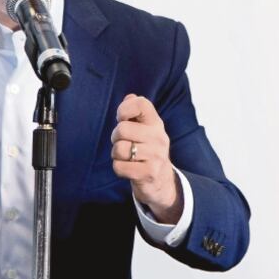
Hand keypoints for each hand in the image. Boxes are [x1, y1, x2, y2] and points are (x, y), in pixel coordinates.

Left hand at [110, 94, 182, 223]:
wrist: (162, 182)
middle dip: (115, 137)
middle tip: (123, 143)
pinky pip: (119, 167)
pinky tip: (128, 168)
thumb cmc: (148, 150)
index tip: (122, 119)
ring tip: (126, 156)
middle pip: (122, 129)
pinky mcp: (148, 173)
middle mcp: (158, 137)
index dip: (124, 109)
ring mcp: (155, 156)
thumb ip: (136, 111)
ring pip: (119, 149)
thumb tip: (129, 97)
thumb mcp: (146, 129)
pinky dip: (118, 168)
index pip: (141, 104)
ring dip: (116, 154)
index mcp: (156, 123)